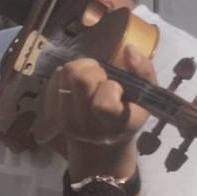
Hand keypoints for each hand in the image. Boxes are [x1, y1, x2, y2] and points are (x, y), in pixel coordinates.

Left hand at [47, 52, 154, 178]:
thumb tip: (128, 49)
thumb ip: (144, 72)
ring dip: (81, 69)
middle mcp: (85, 126)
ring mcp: (65, 119)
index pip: (103, 104)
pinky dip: (68, 74)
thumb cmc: (127, 118)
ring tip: (92, 80)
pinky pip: (55, 76)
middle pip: (80, 80)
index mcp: (114, 125)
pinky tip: (78, 85)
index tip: (117, 89)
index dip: (111, 87)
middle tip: (103, 79)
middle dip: (95, 71)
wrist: (99, 146)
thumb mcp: (146, 98)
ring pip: (66, 73)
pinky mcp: (51, 112)